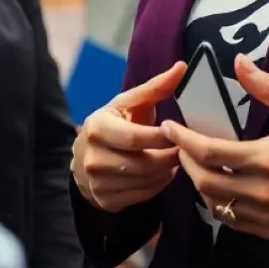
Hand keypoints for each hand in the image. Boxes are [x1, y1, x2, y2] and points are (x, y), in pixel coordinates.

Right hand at [72, 62, 186, 213]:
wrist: (84, 156)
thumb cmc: (113, 123)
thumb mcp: (128, 103)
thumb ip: (155, 87)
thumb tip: (181, 66)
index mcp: (98, 128)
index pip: (135, 138)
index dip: (161, 137)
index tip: (179, 132)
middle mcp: (94, 158)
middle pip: (143, 164)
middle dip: (169, 157)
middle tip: (184, 149)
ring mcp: (98, 183)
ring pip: (145, 182)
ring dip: (167, 172)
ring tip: (175, 160)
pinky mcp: (105, 201)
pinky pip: (142, 196)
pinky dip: (158, 185)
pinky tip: (163, 173)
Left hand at [161, 56, 268, 244]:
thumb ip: (267, 86)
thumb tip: (239, 61)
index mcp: (266, 159)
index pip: (209, 154)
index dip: (183, 140)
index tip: (169, 126)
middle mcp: (262, 192)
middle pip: (204, 183)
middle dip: (185, 162)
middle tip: (180, 144)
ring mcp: (266, 216)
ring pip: (215, 206)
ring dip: (200, 184)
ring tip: (197, 163)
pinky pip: (233, 221)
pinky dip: (219, 204)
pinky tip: (221, 186)